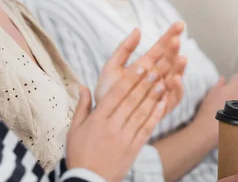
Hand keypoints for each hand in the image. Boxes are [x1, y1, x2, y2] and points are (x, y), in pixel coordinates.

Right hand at [67, 28, 177, 180]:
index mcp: (97, 120)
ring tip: (162, 82)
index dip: (129, 79)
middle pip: (131, 101)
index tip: (139, 66)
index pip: (116, 95)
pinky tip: (162, 104)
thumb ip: (82, 106)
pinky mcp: (133, 149)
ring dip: (153, 96)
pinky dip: (155, 115)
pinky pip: (146, 129)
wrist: (89, 181)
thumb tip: (82, 86)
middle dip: (144, 83)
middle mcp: (112, 127)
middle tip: (155, 68)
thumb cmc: (80, 153)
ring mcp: (124, 138)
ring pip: (141, 113)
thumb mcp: (75, 129)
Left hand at [95, 22, 187, 115]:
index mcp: (145, 65)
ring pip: (175, 77)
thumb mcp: (112, 66)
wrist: (102, 116)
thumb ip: (124, 49)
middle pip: (170, 60)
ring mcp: (161, 91)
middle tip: (177, 40)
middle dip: (174, 49)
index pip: (161, 47)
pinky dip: (176, 88)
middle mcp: (156, 77)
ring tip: (181, 58)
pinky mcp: (162, 107)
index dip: (170, 35)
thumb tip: (137, 29)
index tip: (179, 25)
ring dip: (179, 67)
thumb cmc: (107, 92)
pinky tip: (174, 79)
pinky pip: (173, 97)